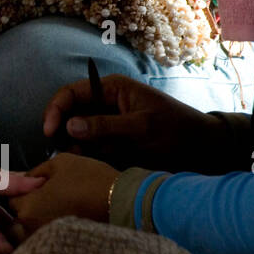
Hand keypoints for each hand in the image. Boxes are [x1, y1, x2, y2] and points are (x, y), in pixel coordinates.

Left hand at [9, 153, 117, 238]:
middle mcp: (33, 229)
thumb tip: (26, 179)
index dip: (20, 192)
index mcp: (28, 207)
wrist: (124, 203)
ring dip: (34, 226)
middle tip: (41, 202)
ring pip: (29, 236)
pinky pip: (46, 245)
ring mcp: (48, 242)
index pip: (10, 201)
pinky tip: (60, 223)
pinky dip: (48, 236)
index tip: (33, 188)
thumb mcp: (60, 163)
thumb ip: (36, 172)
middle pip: (15, 222)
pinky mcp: (63, 250)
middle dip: (24, 212)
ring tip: (51, 213)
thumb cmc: (90, 179)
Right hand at [42, 74, 229, 172]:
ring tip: (80, 160)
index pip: (71, 93)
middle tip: (64, 152)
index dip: (56, 110)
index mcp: (111, 89)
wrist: (205, 149)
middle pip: (71, 114)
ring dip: (76, 146)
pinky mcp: (114, 142)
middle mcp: (106, 104)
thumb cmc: (177, 130)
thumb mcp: (142, 127)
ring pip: (79, 133)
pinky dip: (88, 155)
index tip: (49, 132)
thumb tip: (69, 127)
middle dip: (63, 131)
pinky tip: (92, 164)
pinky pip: (92, 147)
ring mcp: (109, 124)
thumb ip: (105, 126)